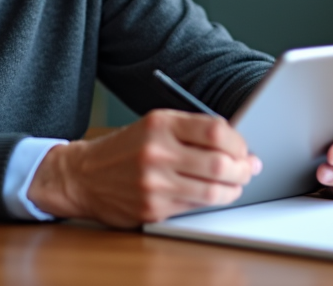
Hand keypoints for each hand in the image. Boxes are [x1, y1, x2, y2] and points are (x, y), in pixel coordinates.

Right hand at [27, 109, 261, 226]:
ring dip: (233, 188)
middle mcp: (157, 151)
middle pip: (220, 162)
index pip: (216, 131)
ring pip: (213, 190)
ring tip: (237, 183)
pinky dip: (212, 201)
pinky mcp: (153, 208)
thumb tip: (237, 145)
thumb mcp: (153, 126)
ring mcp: (155, 183)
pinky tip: (215, 194)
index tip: (244, 148)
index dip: (239, 142)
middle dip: (243, 168)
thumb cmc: (125, 150)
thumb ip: (191, 131)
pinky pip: (196, 207)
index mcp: (160, 123)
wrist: (82, 176)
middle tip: (249, 168)